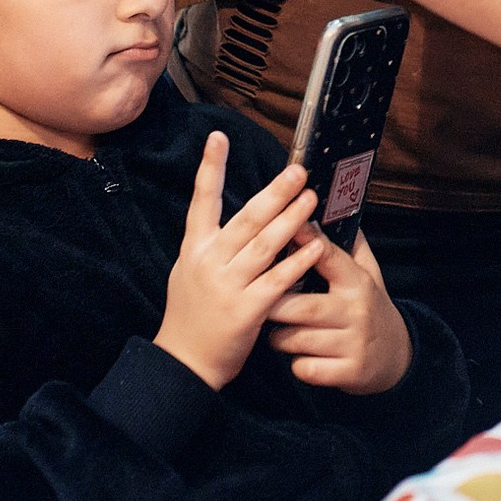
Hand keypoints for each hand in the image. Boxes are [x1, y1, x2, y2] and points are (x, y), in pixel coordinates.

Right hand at [155, 132, 325, 389]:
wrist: (184, 363)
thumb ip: (213, 244)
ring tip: (312, 198)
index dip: (209, 168)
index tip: (218, 138)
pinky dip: (297, 261)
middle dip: (274, 192)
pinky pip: (277, 280)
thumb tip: (240, 215)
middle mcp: (208, 262)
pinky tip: (316, 246)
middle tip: (298, 170)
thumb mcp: (191, 271)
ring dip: (291, 219)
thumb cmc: (192, 315)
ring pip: (263, 245)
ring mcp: (226, 285)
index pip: (201, 201)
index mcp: (195, 249)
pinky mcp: (245, 310)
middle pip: (245, 218)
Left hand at [263, 231, 415, 394]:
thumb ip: (348, 245)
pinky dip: (296, 364)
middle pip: (300, 307)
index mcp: (357, 282)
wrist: (396, 357)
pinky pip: (304, 368)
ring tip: (280, 331)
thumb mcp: (367, 274)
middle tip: (259, 301)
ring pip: (295, 339)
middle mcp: (355, 311)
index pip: (330, 258)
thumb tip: (328, 208)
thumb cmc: (369, 308)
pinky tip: (302, 356)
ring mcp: (352, 344)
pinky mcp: (347, 372)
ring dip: (280, 337)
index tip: (288, 226)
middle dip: (273, 305)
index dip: (307, 242)